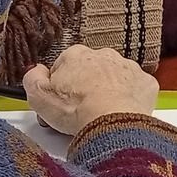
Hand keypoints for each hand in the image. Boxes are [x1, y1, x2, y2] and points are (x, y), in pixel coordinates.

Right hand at [22, 44, 158, 133]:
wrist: (112, 122)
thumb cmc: (76, 110)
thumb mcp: (38, 96)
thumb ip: (32, 78)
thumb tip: (35, 71)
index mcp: (77, 55)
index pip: (64, 65)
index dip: (60, 85)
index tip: (60, 101)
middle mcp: (104, 55)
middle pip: (91, 70)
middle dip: (86, 86)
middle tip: (80, 110)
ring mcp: (127, 67)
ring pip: (114, 78)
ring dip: (108, 91)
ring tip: (101, 114)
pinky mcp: (145, 83)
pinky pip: (135, 89)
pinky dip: (129, 99)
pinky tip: (120, 113)